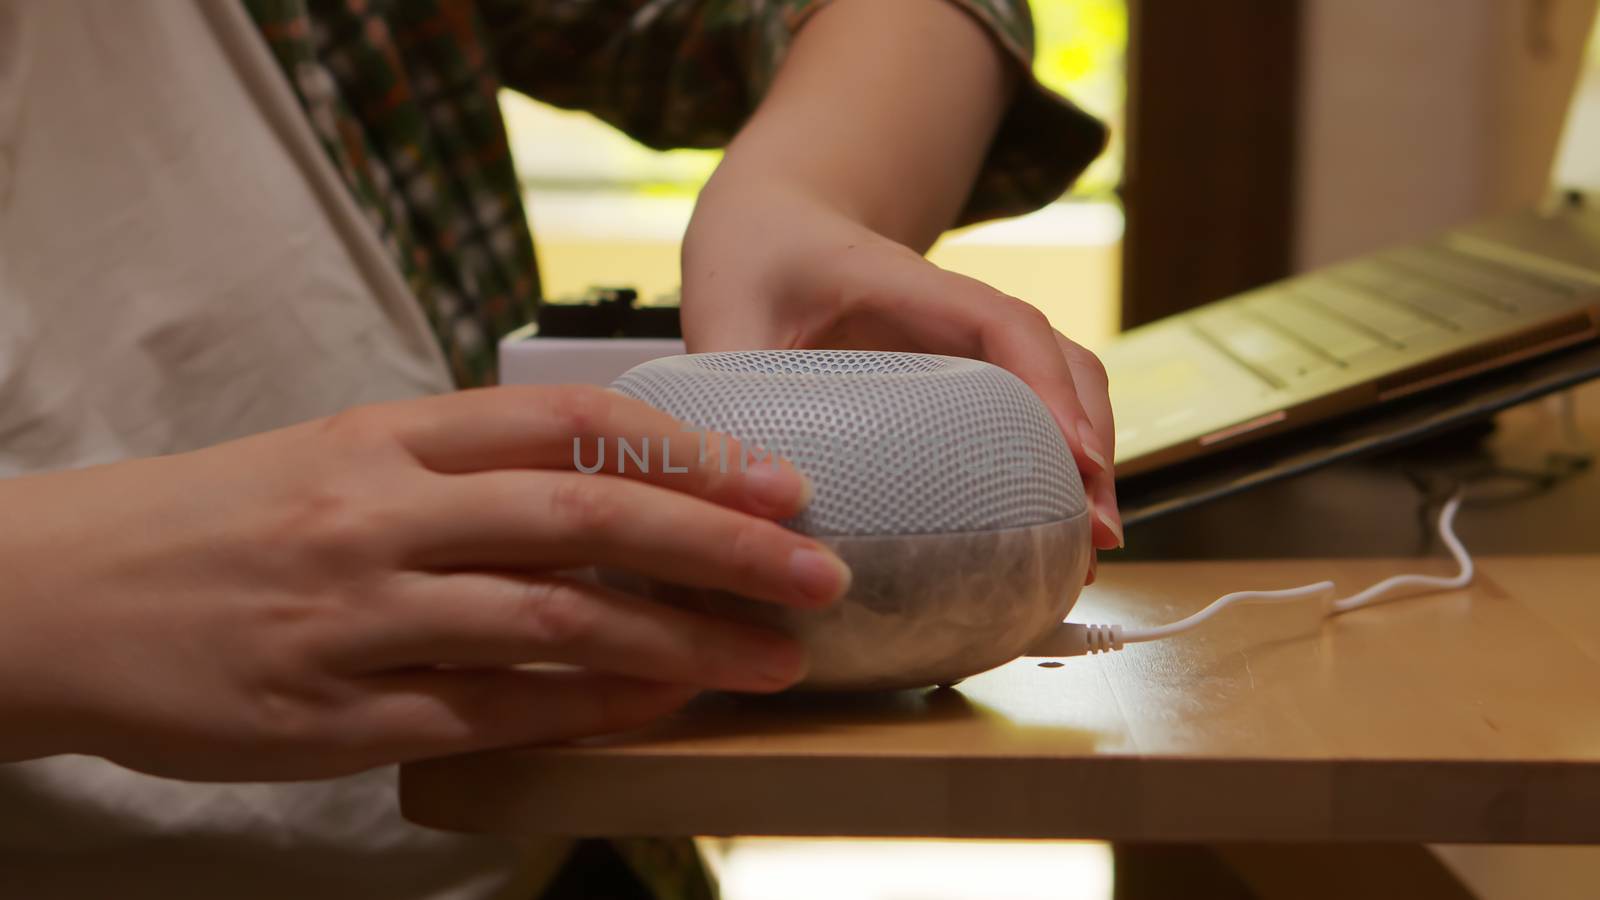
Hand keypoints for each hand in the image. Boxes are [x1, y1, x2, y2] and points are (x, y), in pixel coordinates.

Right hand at [0, 387, 847, 780]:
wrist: (61, 594)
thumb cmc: (224, 521)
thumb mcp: (342, 457)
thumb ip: (465, 468)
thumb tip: (611, 488)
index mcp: (389, 436)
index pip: (567, 425)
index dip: (688, 453)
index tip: (778, 481)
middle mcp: (380, 515)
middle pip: (584, 517)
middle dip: (718, 544)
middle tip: (817, 570)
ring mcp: (356, 616)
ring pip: (550, 620)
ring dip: (679, 641)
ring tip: (770, 656)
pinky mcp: (331, 714)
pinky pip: (486, 711)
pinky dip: (585, 706)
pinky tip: (658, 707)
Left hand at [681, 177, 1122, 572]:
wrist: (774, 227)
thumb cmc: (751, 265)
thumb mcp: (722, 313)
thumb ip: (725, 382)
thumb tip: (737, 490)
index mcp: (904, 284)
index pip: (1001, 322)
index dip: (1045, 384)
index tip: (1069, 456)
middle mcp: (955, 311)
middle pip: (1058, 358)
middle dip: (1089, 441)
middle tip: (1092, 534)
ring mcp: (967, 343)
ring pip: (1061, 383)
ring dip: (1087, 457)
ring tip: (1087, 548)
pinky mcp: (963, 376)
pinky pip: (1031, 408)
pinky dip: (1058, 462)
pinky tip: (1053, 529)